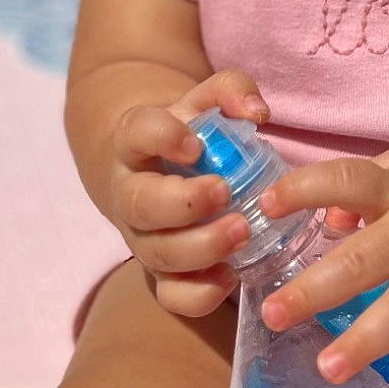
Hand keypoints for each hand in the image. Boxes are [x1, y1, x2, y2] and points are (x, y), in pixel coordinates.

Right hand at [108, 68, 269, 318]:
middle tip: (225, 193)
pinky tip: (230, 277)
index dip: (162, 138)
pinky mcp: (161, 273)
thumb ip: (231, 91)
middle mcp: (130, 192)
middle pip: (141, 205)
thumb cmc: (189, 134)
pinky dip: (198, 295)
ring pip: (157, 253)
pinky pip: (170, 295)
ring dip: (200, 249)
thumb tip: (258, 112)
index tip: (194, 144)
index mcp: (136, 142)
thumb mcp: (205, 102)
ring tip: (242, 233)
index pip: (137, 133)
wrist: (156, 170)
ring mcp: (143, 237)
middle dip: (184, 204)